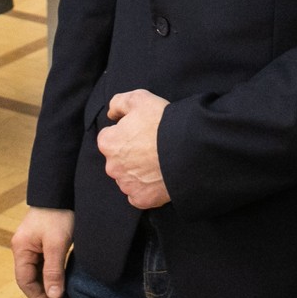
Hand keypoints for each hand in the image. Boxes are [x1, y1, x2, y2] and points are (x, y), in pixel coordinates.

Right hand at [11, 207, 75, 297]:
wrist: (62, 189)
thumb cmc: (58, 215)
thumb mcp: (57, 245)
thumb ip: (53, 272)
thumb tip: (52, 297)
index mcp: (21, 248)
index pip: (25, 281)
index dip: (37, 297)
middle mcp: (23, 247)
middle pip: (29, 278)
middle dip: (42, 294)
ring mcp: (32, 243)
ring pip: (37, 271)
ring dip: (47, 285)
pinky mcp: (42, 240)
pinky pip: (43, 263)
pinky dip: (51, 274)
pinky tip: (60, 281)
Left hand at [98, 89, 171, 209]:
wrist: (188, 148)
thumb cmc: (162, 122)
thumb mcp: (139, 98)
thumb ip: (118, 102)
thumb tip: (111, 113)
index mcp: (108, 143)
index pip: (109, 137)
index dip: (125, 131)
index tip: (141, 130)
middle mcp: (112, 167)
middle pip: (118, 159)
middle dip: (130, 153)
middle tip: (151, 146)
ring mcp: (127, 185)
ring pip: (128, 177)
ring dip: (138, 171)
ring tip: (158, 161)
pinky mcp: (141, 199)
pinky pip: (139, 195)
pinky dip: (146, 188)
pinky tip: (158, 178)